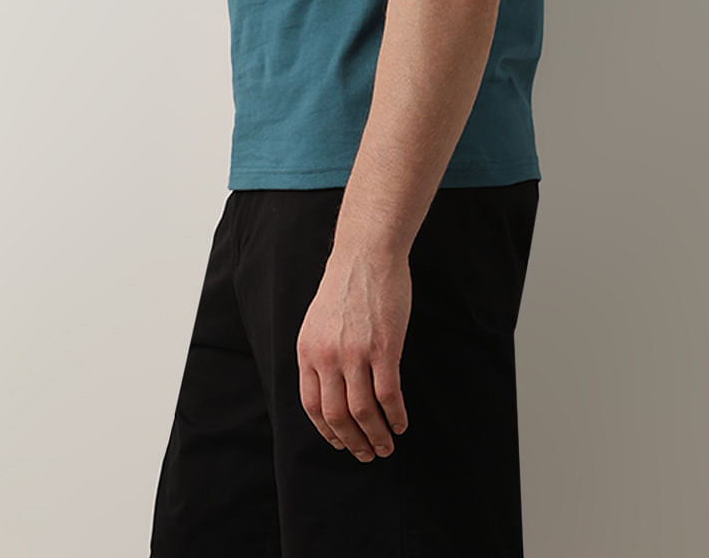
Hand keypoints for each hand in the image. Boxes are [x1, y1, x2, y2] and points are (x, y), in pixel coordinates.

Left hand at [296, 247, 411, 460]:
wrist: (367, 254)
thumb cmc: (346, 284)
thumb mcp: (318, 321)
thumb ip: (320, 354)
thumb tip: (331, 391)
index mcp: (307, 350)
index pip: (312, 406)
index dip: (328, 431)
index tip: (341, 443)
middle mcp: (327, 356)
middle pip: (337, 416)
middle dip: (353, 442)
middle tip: (367, 454)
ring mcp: (355, 354)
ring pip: (363, 412)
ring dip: (376, 436)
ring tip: (386, 446)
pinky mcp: (384, 348)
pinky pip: (388, 395)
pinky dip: (395, 416)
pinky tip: (401, 424)